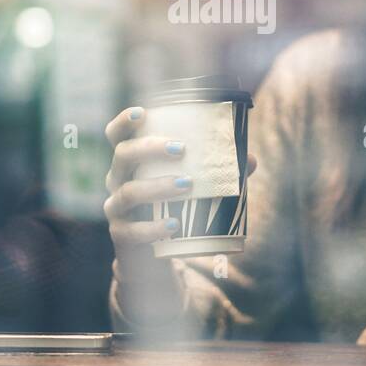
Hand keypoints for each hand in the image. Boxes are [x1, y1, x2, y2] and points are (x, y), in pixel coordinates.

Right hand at [102, 106, 256, 318]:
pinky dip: (153, 227)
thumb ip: (216, 172)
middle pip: (122, 155)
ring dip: (157, 186)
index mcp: (130, 162)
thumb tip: (250, 160)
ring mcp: (116, 207)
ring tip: (187, 185)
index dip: (124, 121)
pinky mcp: (121, 234)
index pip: (116, 135)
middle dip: (150, 148)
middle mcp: (116, 180)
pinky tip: (174, 225)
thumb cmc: (171, 206)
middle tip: (182, 149)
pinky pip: (131, 230)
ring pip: (128, 192)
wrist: (151, 253)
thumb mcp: (188, 186)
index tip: (143, 112)